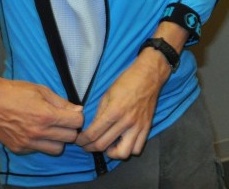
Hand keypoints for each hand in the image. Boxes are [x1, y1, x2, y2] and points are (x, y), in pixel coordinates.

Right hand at [0, 49, 83, 154]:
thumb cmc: (14, 92)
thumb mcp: (41, 90)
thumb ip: (61, 102)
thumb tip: (78, 110)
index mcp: (46, 116)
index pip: (76, 122)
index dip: (77, 116)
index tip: (73, 113)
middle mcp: (38, 132)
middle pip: (70, 138)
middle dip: (70, 128)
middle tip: (63, 121)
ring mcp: (28, 142)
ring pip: (57, 149)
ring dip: (58, 139)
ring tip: (51, 128)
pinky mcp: (18, 148)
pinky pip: (39, 150)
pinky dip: (42, 143)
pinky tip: (36, 132)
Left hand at [77, 25, 186, 159]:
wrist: (149, 75)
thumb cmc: (126, 82)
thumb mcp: (107, 94)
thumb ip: (99, 114)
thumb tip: (91, 128)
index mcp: (114, 111)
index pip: (93, 134)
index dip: (82, 140)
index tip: (79, 140)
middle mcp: (126, 122)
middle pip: (103, 145)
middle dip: (89, 148)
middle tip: (86, 145)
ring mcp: (138, 126)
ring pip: (122, 153)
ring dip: (110, 153)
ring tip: (107, 145)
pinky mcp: (147, 128)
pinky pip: (137, 148)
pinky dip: (128, 149)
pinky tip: (122, 141)